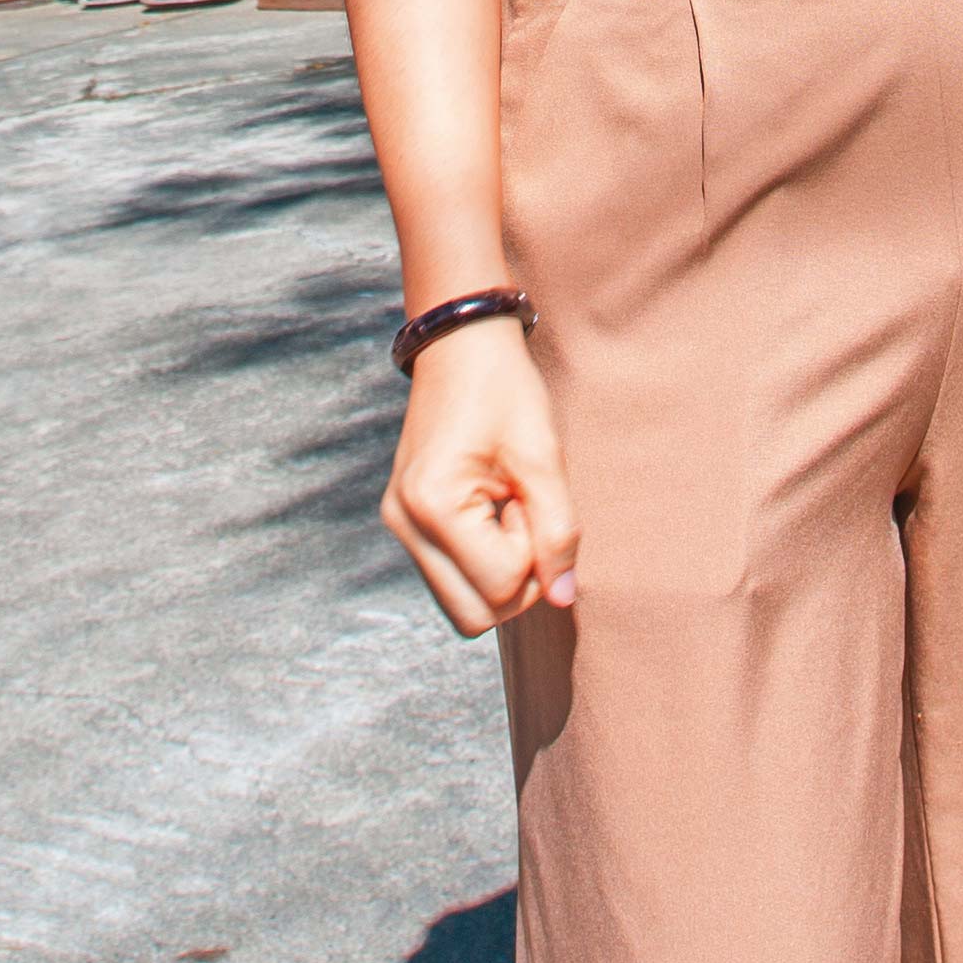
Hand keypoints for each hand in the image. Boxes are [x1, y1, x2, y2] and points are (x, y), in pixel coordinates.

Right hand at [380, 315, 578, 637]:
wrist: (460, 346)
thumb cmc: (504, 390)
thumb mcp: (543, 456)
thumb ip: (558, 532)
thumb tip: (562, 598)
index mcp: (432, 504)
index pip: (501, 586)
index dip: (534, 551)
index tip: (528, 496)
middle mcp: (404, 523)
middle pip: (474, 617)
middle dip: (516, 579)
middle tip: (522, 511)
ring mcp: (399, 526)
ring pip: (462, 606)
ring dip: (499, 571)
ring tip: (506, 507)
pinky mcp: (406, 523)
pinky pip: (453, 578)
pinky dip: (482, 559)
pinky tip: (490, 510)